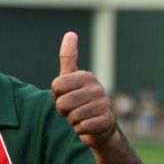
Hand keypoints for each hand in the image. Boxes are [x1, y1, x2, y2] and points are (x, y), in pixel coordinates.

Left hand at [51, 32, 117, 149]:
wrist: (99, 127)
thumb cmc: (80, 101)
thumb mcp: (71, 79)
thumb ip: (68, 58)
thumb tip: (70, 33)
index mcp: (86, 76)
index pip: (56, 87)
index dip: (56, 96)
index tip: (66, 96)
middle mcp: (97, 87)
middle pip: (62, 103)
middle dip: (64, 111)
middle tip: (74, 110)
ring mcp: (104, 104)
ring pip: (71, 116)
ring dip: (73, 121)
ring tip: (82, 117)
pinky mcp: (107, 120)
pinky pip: (81, 127)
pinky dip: (80, 130)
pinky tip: (88, 126)